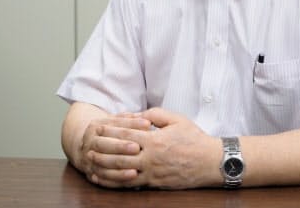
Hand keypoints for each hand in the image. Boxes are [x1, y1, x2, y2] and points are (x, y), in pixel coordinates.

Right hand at [80, 113, 151, 185]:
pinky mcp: (92, 173)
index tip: (147, 124)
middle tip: (138, 148)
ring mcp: (89, 158)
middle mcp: (91, 141)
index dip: (132, 123)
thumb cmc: (112, 132)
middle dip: (121, 146)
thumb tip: (147, 120)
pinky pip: (104, 178)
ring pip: (103, 163)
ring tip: (136, 169)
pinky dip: (117, 179)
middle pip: (105, 144)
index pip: (115, 123)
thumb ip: (131, 120)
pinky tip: (131, 178)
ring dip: (119, 166)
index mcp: (97, 125)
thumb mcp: (118, 122)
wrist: (91, 147)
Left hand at [89, 108, 220, 188]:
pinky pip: (131, 185)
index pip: (126, 133)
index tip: (98, 126)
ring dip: (105, 167)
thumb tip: (138, 114)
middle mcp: (150, 157)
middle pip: (120, 153)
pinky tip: (106, 180)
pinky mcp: (154, 184)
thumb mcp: (177, 119)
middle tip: (88, 146)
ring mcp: (152, 173)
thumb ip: (156, 114)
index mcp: (155, 139)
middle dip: (102, 149)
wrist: (210, 162)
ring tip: (92, 163)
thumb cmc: (194, 139)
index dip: (110, 130)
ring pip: (122, 172)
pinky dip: (116, 183)